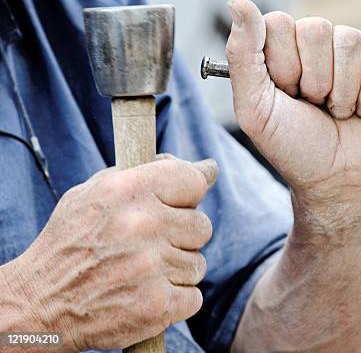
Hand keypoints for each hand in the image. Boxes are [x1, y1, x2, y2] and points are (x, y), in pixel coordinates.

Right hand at [4, 157, 216, 350]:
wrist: (39, 302)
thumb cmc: (72, 242)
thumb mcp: (96, 193)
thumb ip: (150, 174)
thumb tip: (207, 169)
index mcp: (127, 190)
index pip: (193, 181)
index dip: (189, 195)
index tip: (182, 203)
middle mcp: (141, 225)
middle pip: (202, 226)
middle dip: (182, 236)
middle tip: (151, 245)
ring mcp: (150, 267)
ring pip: (198, 264)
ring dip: (176, 270)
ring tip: (142, 271)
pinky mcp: (156, 305)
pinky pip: (194, 297)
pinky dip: (175, 300)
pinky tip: (146, 294)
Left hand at [226, 0, 360, 213]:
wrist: (338, 182)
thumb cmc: (296, 149)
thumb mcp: (255, 108)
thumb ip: (242, 56)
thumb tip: (238, 3)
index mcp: (284, 51)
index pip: (278, 23)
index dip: (282, 64)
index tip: (286, 94)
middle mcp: (319, 46)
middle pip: (315, 28)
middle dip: (313, 80)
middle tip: (314, 106)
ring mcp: (354, 54)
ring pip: (350, 40)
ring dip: (342, 92)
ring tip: (339, 112)